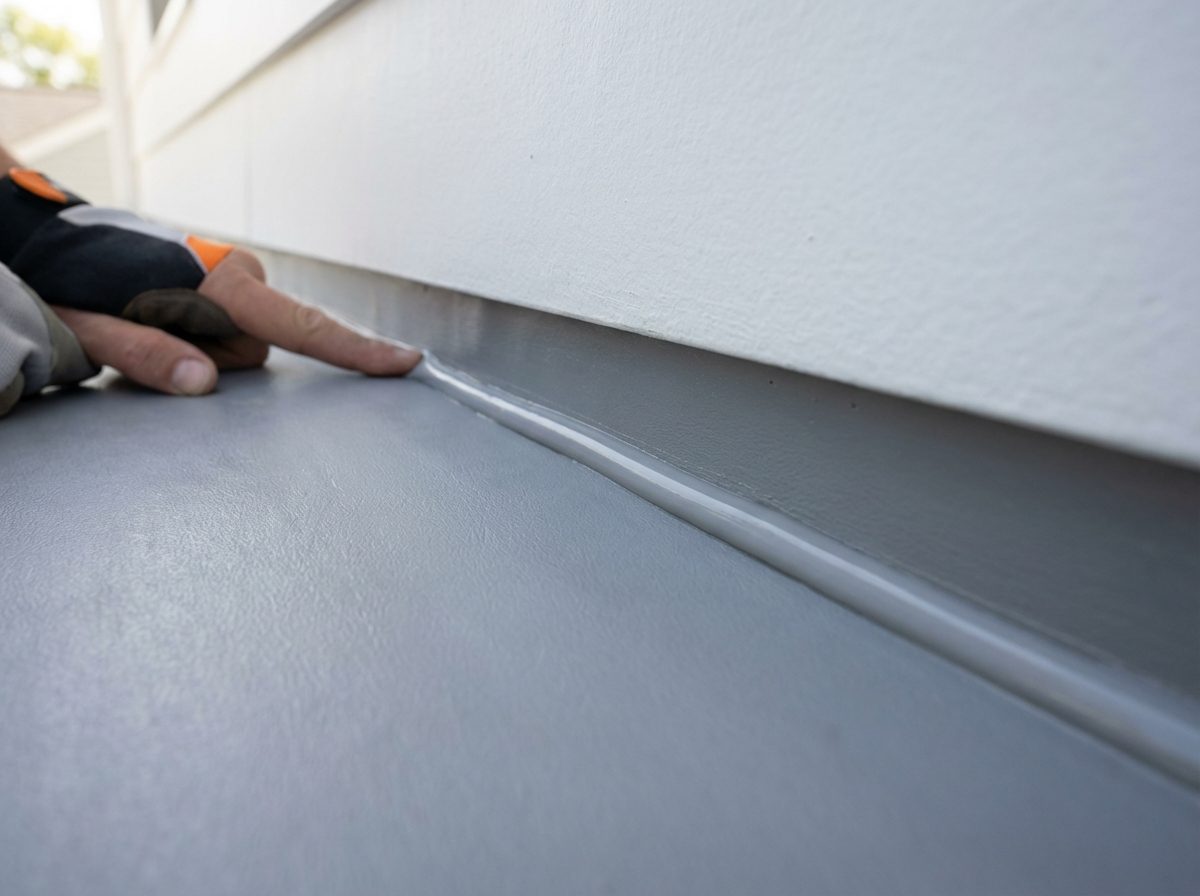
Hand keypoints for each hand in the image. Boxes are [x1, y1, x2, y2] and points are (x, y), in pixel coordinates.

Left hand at [51, 250, 421, 395]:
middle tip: (148, 336)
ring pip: (239, 341)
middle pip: (256, 348)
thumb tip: (206, 384)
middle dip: (212, 359)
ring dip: (200, 346)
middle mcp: (237, 271)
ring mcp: (231, 269)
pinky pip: (228, 324)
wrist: (51, 233)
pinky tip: (156, 314)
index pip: (304, 328)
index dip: (358, 350)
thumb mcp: (96, 329)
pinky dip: (198, 331)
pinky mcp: (222, 273)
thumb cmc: (72, 280)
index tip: (406, 361)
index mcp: (220, 284)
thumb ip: (150, 357)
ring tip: (146, 321)